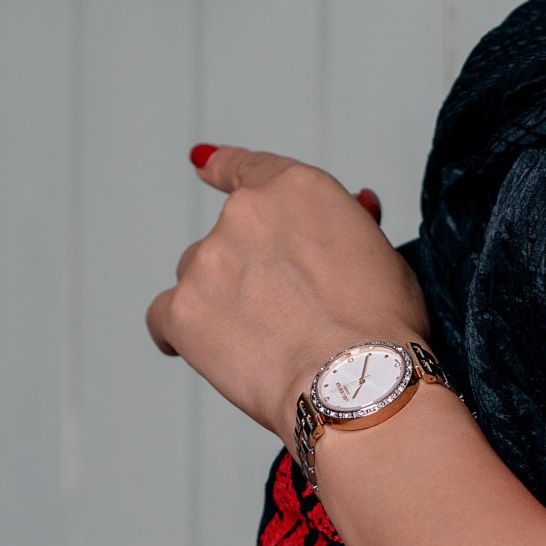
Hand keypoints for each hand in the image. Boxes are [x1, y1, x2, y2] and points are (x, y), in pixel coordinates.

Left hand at [145, 145, 428, 437]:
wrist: (354, 381)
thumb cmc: (381, 325)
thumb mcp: (380, 255)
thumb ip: (345, 230)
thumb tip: (345, 220)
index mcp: (295, 189)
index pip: (245, 168)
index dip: (223, 166)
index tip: (204, 164)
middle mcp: (245, 214)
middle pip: (227, 236)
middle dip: (247, 268)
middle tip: (284, 312)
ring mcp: (208, 261)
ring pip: (199, 276)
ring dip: (220, 300)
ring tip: (264, 342)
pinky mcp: (182, 311)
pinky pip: (165, 319)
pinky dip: (181, 333)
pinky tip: (203, 352)